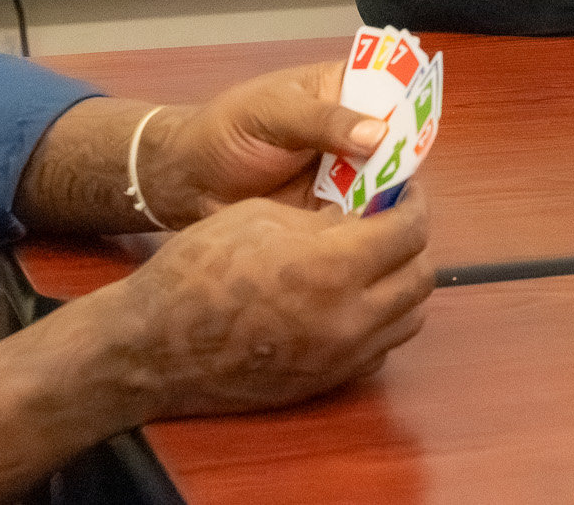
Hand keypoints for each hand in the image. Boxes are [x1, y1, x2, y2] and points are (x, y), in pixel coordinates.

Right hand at [0, 190, 431, 503]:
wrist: (153, 345)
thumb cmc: (198, 269)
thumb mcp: (264, 216)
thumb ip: (325, 217)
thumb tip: (362, 215)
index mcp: (332, 265)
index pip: (408, 230)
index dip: (412, 204)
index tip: (403, 191)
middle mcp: (347, 317)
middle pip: (420, 276)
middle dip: (414, 242)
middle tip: (395, 222)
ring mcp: (339, 356)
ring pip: (409, 318)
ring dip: (404, 284)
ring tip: (379, 260)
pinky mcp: (326, 381)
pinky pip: (380, 349)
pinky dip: (382, 321)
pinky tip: (355, 300)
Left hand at [16, 64, 389, 235]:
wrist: (186, 183)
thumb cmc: (225, 131)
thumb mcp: (271, 113)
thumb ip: (324, 120)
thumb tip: (380, 135)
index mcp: (344, 89)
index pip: (393, 89)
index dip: (412, 108)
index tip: (417, 134)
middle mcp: (355, 130)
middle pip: (401, 140)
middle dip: (406, 160)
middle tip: (405, 184)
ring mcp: (349, 172)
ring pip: (390, 181)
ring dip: (393, 196)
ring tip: (397, 212)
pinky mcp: (337, 210)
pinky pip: (366, 216)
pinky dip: (372, 225)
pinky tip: (375, 233)